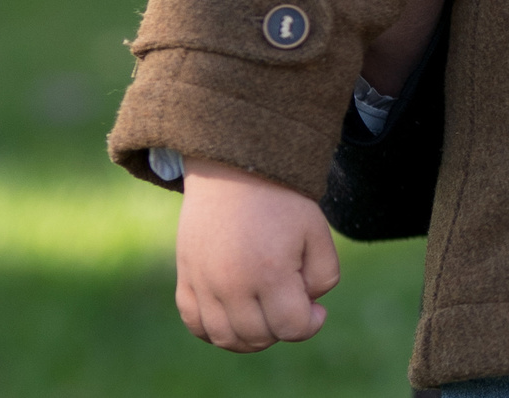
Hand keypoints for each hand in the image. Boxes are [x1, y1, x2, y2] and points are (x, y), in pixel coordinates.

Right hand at [173, 159, 339, 351]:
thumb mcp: (317, 233)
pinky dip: (216, 331)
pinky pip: (195, 324)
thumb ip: (323, 276)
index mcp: (270, 272)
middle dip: (283, 328)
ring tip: (267, 315)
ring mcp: (203, 285)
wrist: (235, 171)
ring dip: (251, 338)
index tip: (317, 310)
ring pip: (225, 338)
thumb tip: (306, 307)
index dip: (311, 324)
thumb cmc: (282, 202)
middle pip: (259, 337)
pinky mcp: (185, 280)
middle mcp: (231, 285)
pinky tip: (236, 318)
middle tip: (292, 303)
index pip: (291, 327)